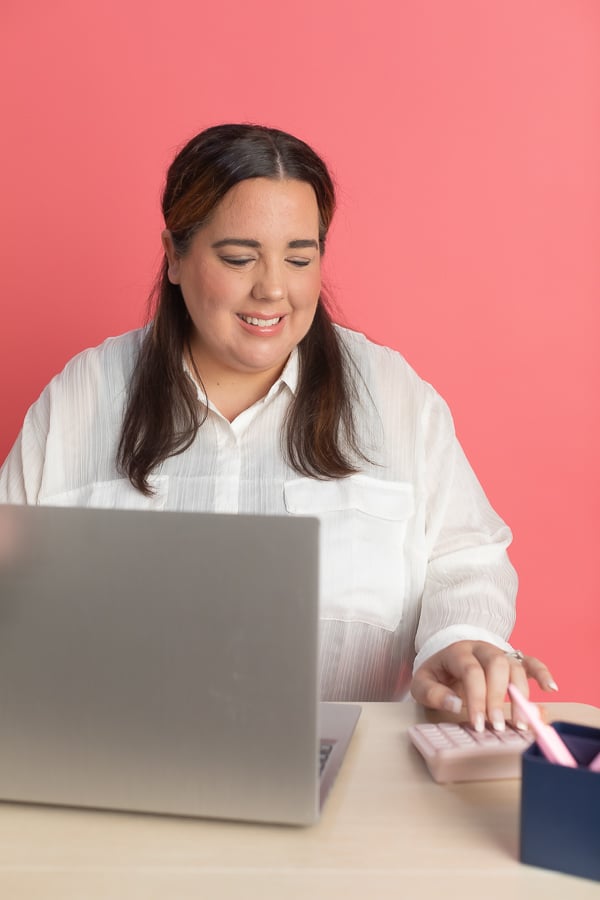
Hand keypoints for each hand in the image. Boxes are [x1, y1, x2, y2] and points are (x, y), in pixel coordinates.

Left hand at [410, 641, 557, 731]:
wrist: (446, 660)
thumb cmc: (437, 674)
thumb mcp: (422, 682)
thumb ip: (433, 693)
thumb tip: (455, 705)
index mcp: (458, 651)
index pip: (471, 671)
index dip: (476, 698)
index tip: (479, 725)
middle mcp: (482, 648)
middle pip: (496, 665)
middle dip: (498, 698)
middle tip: (497, 727)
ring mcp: (500, 652)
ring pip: (516, 667)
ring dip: (521, 695)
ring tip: (520, 724)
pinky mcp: (513, 660)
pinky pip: (532, 662)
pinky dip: (542, 674)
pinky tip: (550, 690)